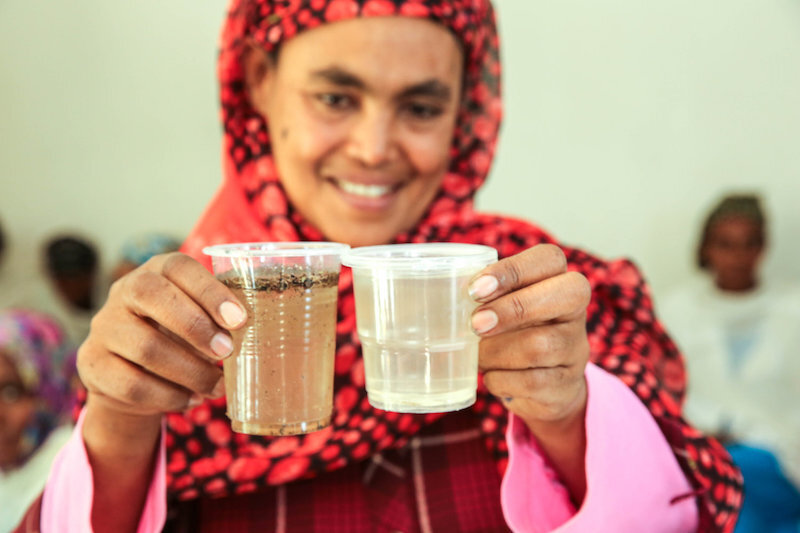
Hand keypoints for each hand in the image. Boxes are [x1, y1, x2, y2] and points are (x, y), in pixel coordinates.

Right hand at [77, 253, 247, 419]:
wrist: (131, 372)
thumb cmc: (181, 336)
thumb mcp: (200, 317)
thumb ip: (222, 317)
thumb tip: (258, 334)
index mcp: (157, 270)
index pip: (179, 267)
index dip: (210, 291)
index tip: (239, 320)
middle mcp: (124, 291)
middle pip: (152, 296)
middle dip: (196, 327)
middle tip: (227, 352)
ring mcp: (103, 327)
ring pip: (146, 348)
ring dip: (191, 371)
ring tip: (217, 385)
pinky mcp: (92, 363)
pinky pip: (133, 385)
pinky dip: (169, 396)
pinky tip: (191, 399)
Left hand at [470, 244, 590, 501]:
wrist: (544, 387)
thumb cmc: (510, 334)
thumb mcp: (502, 309)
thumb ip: (483, 297)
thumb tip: (436, 297)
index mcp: (556, 279)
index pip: (550, 258)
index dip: (513, 270)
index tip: (474, 289)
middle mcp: (575, 310)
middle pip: (564, 295)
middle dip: (513, 309)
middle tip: (475, 324)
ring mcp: (576, 348)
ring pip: (542, 345)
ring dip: (498, 351)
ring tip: (477, 354)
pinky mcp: (568, 384)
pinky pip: (533, 382)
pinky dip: (502, 380)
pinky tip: (491, 376)